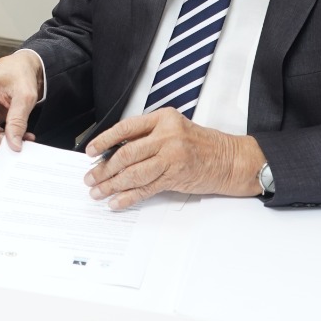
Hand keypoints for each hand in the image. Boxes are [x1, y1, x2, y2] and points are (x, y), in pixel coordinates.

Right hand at [0, 51, 43, 152]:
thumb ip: (18, 121)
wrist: (22, 67)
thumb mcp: (25, 97)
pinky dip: (0, 135)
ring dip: (0, 139)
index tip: (9, 148)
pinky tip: (15, 133)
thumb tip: (13, 143)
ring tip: (20, 136)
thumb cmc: (21, 73)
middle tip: (18, 143)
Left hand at [82, 109, 266, 209]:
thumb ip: (148, 136)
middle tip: (90, 178)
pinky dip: (128, 197)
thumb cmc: (201, 145)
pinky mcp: (175, 176)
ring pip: (133, 173)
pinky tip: (116, 201)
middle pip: (126, 153)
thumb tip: (114, 153)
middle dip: (104, 168)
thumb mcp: (174, 129)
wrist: (229, 160)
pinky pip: (145, 188)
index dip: (104, 140)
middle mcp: (167, 135)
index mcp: (163, 118)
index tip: (90, 151)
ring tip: (98, 192)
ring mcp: (172, 156)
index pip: (126, 128)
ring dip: (112, 185)